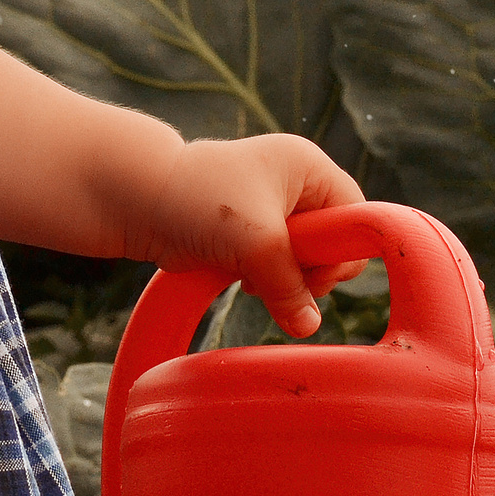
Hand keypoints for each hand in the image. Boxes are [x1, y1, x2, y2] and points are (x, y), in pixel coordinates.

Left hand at [123, 135, 361, 339]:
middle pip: (334, 246)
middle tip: (274, 271)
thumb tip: (309, 327)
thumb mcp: (257, 241)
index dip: (340, 249)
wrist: (137, 200)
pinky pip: (279, 272)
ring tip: (252, 273)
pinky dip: (266, 282)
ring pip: (306, 264)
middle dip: (307, 270)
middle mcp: (296, 186)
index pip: (357, 216)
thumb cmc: (199, 200)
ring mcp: (273, 212)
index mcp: (308, 168)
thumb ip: (290, 285)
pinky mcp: (251, 237)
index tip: (308, 265)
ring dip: (284, 280)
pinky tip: (244, 280)